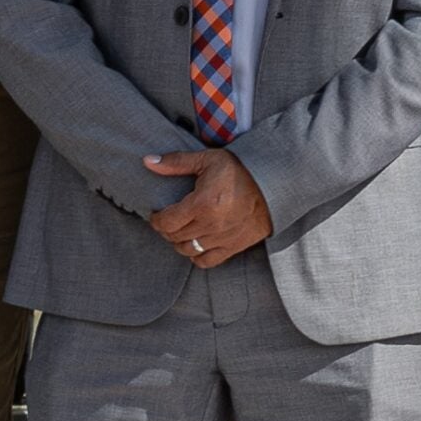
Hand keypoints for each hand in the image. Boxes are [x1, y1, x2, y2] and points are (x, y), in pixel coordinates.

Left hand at [143, 148, 275, 265]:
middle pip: (174, 237)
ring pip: (187, 250)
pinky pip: (207, 261)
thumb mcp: (208, 159)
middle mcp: (212, 225)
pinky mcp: (235, 247)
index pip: (166, 222)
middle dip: (166, 229)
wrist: (274, 185)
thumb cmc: (239, 170)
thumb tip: (147, 162)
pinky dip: (196, 255)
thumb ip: (176, 162)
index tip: (157, 213)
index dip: (156, 219)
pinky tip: (196, 243)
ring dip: (179, 242)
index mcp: (203, 203)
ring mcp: (224, 239)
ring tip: (181, 230)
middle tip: (168, 220)